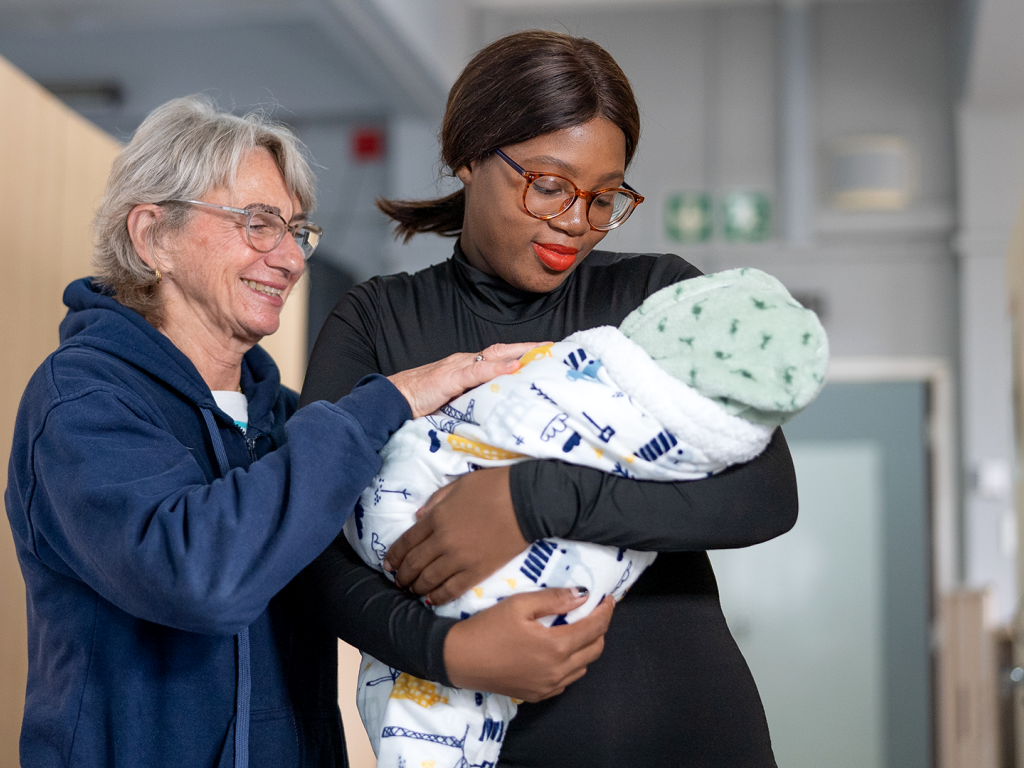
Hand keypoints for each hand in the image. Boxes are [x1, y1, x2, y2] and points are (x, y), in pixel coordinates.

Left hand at [385, 466, 527, 604]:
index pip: (407, 541)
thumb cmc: (494, 487)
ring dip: (416, 588)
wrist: (526, 502)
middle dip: (402, 575)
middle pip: (414, 564)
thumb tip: (418, 517)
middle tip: (398, 582)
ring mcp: (459, 559)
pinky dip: (438, 597)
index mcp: (436, 518)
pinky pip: (451, 589)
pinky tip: (431, 600)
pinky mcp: (477, 572)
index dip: (394, 555)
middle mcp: (442, 541)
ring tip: (411, 591)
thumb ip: (436, 501)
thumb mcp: (459, 485)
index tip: (388, 564)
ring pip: (429, 580)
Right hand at [387, 342, 537, 418]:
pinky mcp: (448, 379)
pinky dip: (495, 368)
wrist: (390, 399)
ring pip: (493, 356)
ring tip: (541, 354)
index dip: (520, 354)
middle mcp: (463, 362)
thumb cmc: (417, 403)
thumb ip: (469, 400)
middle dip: (528, 349)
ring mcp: (456, 368)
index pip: (497, 357)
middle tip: (553, 349)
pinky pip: (475, 371)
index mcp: (465, 368)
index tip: (543, 356)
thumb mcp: (451, 402)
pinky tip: (512, 367)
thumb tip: (492, 409)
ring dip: (518, 354)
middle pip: (501, 351)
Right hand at [444, 589, 613, 701]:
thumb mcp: (519, 604)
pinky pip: (566, 681)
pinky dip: (571, 665)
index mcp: (556, 647)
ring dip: (586, 648)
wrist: (458, 659)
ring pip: (583, 668)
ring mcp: (548, 687)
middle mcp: (558, 671)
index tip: (608, 598)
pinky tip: (559, 652)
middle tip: (593, 612)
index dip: (605, 611)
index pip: (595, 628)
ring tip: (577, 629)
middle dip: (600, 629)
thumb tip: (583, 595)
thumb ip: (554, 599)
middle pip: (595, 650)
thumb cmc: (487, 628)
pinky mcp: (537, 695)